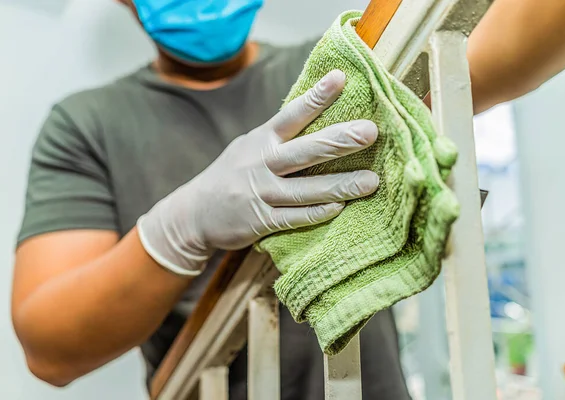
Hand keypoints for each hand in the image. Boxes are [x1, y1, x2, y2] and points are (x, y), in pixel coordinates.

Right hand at [137, 70, 378, 274]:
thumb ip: (277, 138)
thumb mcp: (248, 147)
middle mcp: (261, 163)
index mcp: (260, 140)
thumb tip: (315, 118)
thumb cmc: (230, 175)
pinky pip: (295, 217)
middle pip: (304, 151)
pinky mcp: (261, 221)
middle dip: (338, 141)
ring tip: (371, 181)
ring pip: (306, 189)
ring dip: (340, 185)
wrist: (193, 212)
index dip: (316, 97)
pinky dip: (318, 213)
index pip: (291, 115)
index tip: (340, 78)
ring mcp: (261, 193)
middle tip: (369, 132)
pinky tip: (340, 207)